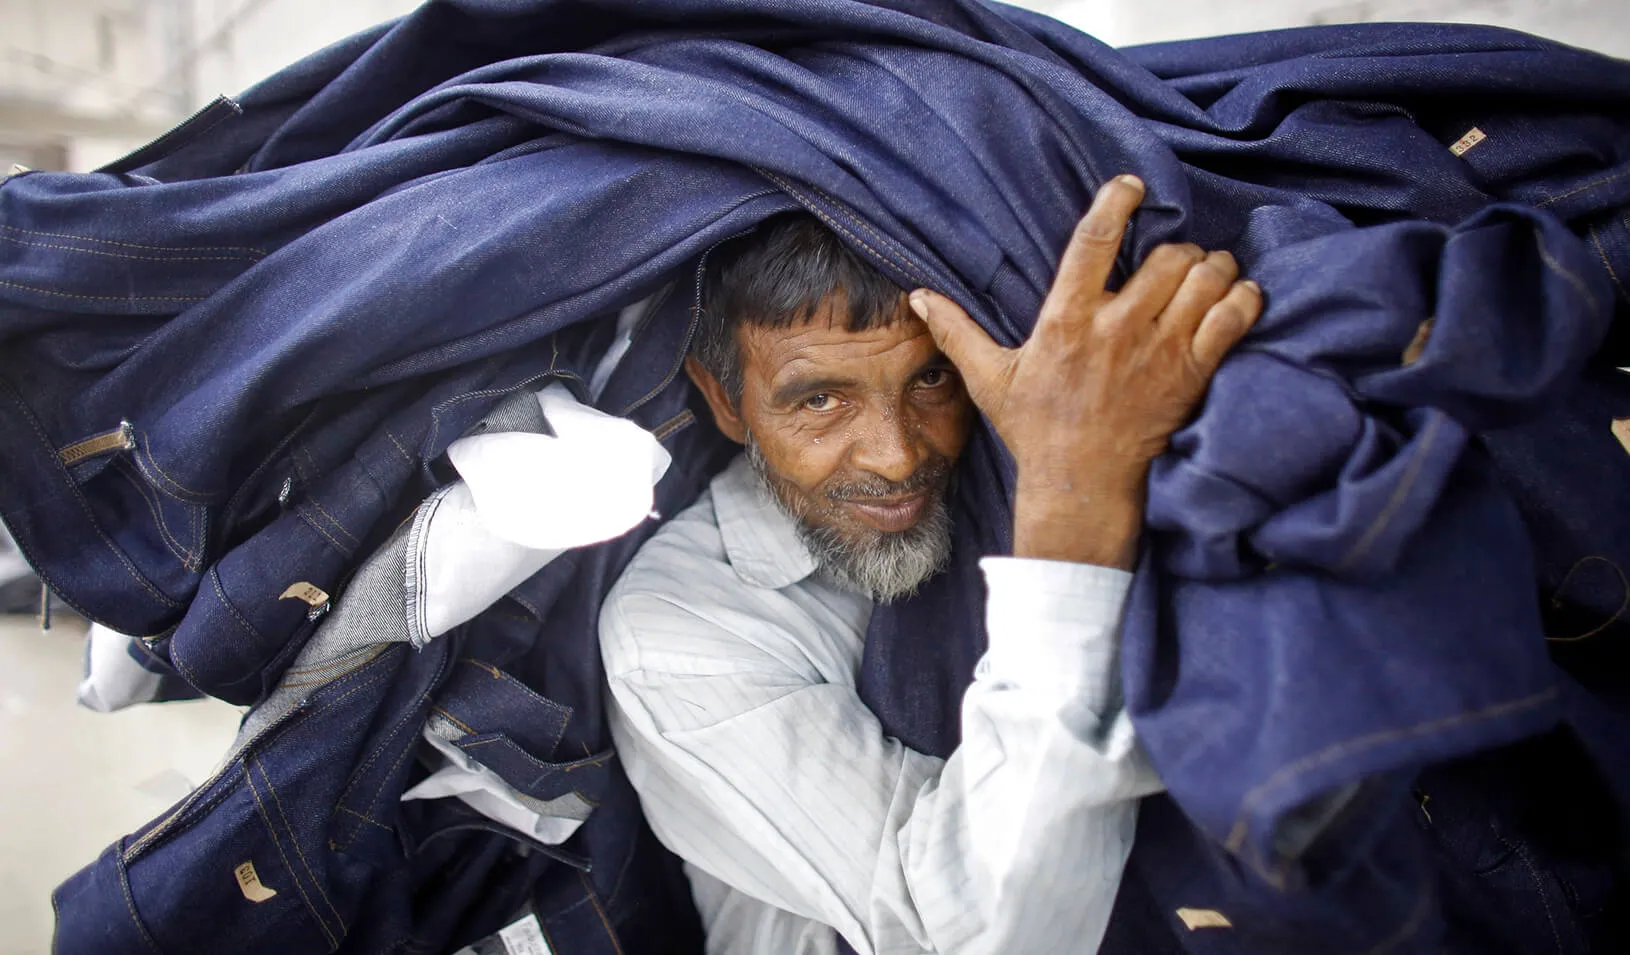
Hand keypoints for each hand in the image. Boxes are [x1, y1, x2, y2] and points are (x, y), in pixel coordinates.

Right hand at [908, 175, 1261, 567]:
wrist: (1081, 482)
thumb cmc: (1035, 428)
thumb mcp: (989, 379)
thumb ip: (956, 332)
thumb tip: (917, 297)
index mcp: (1066, 321)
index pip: (1094, 242)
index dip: (1116, 203)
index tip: (1130, 184)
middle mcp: (1117, 329)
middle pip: (1168, 256)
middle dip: (1179, 248)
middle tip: (1175, 258)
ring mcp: (1160, 351)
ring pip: (1207, 279)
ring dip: (1213, 267)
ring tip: (1208, 272)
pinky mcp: (1192, 374)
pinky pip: (1234, 317)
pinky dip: (1242, 298)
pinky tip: (1234, 296)